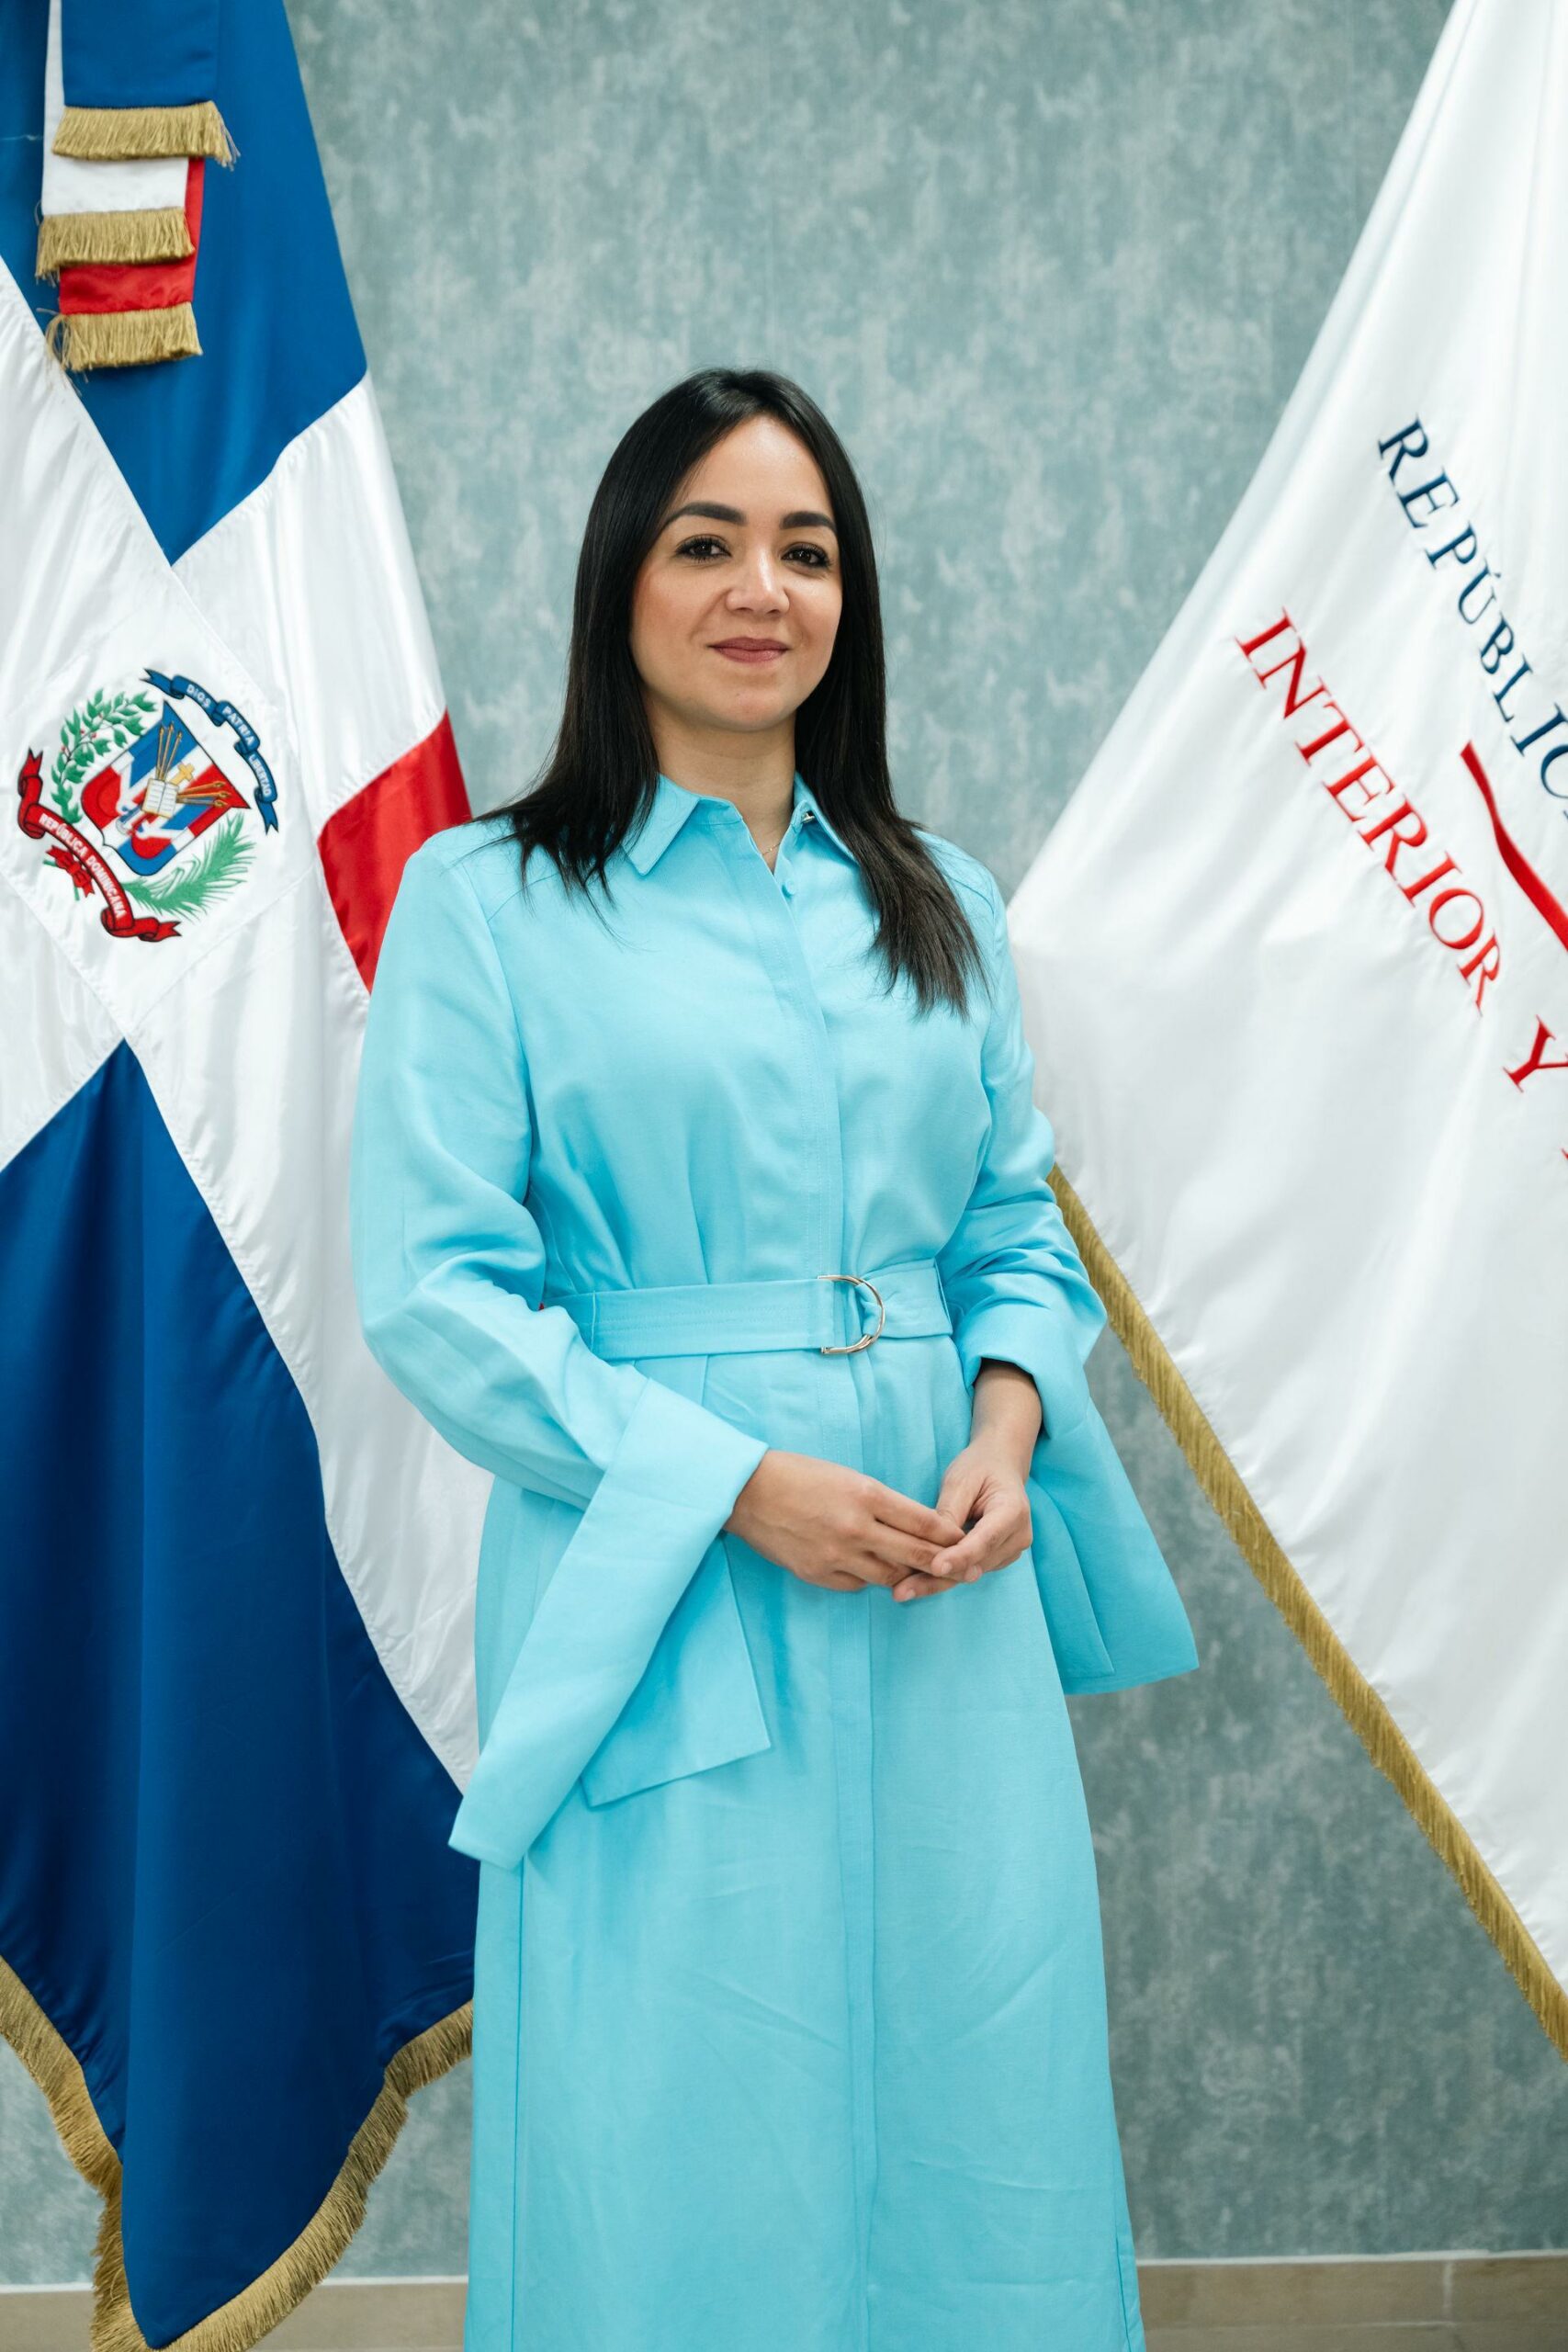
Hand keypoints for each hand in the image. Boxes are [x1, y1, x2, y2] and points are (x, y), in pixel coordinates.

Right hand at [725, 1450, 966, 1594]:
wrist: (746, 1492)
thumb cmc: (797, 1474)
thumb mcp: (846, 1476)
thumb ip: (880, 1502)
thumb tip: (912, 1526)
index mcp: (866, 1494)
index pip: (925, 1521)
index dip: (950, 1534)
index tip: (964, 1539)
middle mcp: (856, 1528)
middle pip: (916, 1554)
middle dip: (943, 1563)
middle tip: (962, 1570)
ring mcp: (837, 1555)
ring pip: (890, 1575)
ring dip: (906, 1574)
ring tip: (920, 1574)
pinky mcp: (818, 1574)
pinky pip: (857, 1584)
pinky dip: (869, 1578)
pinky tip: (872, 1570)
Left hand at [890, 1433, 1033, 1601]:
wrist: (1000, 1466)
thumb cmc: (979, 1468)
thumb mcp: (960, 1481)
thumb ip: (949, 1514)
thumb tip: (931, 1545)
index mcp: (1013, 1511)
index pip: (985, 1540)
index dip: (960, 1556)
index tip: (935, 1567)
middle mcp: (1018, 1537)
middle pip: (975, 1564)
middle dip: (938, 1578)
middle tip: (901, 1591)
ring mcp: (1010, 1552)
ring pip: (969, 1573)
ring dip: (936, 1582)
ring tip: (901, 1591)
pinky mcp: (997, 1559)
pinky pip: (967, 1571)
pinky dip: (942, 1577)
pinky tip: (913, 1583)